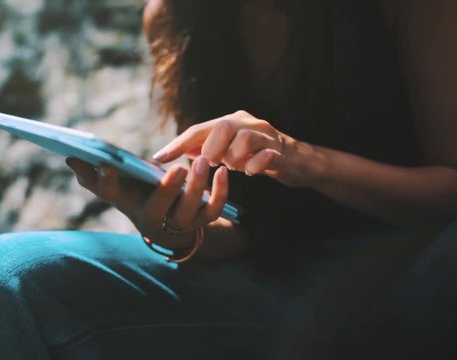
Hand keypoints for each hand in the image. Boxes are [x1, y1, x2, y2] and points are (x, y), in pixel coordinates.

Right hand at [65, 156, 229, 247]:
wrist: (169, 226)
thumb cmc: (139, 197)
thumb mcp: (119, 188)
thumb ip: (96, 176)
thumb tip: (70, 158)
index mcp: (128, 205)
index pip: (113, 194)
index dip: (107, 181)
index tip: (106, 162)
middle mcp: (153, 219)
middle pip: (159, 209)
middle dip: (167, 190)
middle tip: (179, 167)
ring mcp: (179, 222)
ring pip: (189, 210)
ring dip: (197, 188)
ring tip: (201, 162)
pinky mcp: (202, 220)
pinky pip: (214, 210)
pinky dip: (221, 193)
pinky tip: (221, 171)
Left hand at [152, 110, 321, 187]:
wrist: (297, 160)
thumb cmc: (257, 155)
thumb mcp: (230, 150)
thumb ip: (208, 148)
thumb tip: (182, 150)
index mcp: (231, 121)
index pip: (199, 129)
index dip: (178, 144)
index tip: (159, 158)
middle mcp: (248, 123)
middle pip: (222, 127)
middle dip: (211, 149)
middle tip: (209, 165)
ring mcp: (266, 135)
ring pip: (244, 138)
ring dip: (233, 157)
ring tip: (234, 168)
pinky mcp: (281, 151)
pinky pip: (267, 155)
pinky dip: (255, 166)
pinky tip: (250, 174)